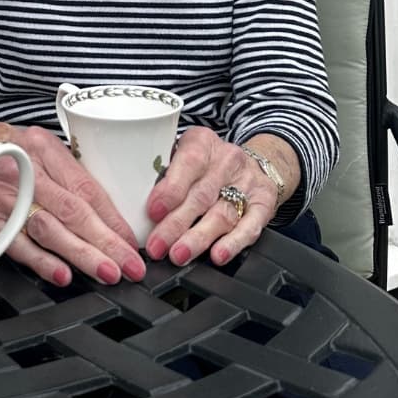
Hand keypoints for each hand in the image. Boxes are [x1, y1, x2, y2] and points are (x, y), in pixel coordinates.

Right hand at [0, 125, 146, 286]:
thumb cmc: (6, 148)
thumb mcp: (40, 147)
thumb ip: (69, 174)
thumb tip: (109, 215)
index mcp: (44, 149)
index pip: (86, 187)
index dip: (112, 218)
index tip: (131, 242)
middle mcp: (24, 171)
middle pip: (72, 209)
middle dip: (105, 242)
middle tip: (130, 266)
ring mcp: (4, 196)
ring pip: (48, 228)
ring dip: (79, 254)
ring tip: (106, 272)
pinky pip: (16, 242)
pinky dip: (40, 260)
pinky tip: (61, 274)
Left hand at [144, 127, 278, 266]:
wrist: (255, 161)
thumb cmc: (206, 163)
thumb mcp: (182, 155)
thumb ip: (162, 173)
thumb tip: (132, 206)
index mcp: (201, 142)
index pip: (187, 164)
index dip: (170, 190)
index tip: (153, 212)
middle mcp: (227, 160)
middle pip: (201, 196)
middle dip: (176, 224)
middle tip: (157, 246)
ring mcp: (248, 182)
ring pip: (222, 214)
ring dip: (198, 238)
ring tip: (179, 254)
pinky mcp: (265, 203)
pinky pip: (251, 226)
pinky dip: (233, 243)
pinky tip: (218, 255)